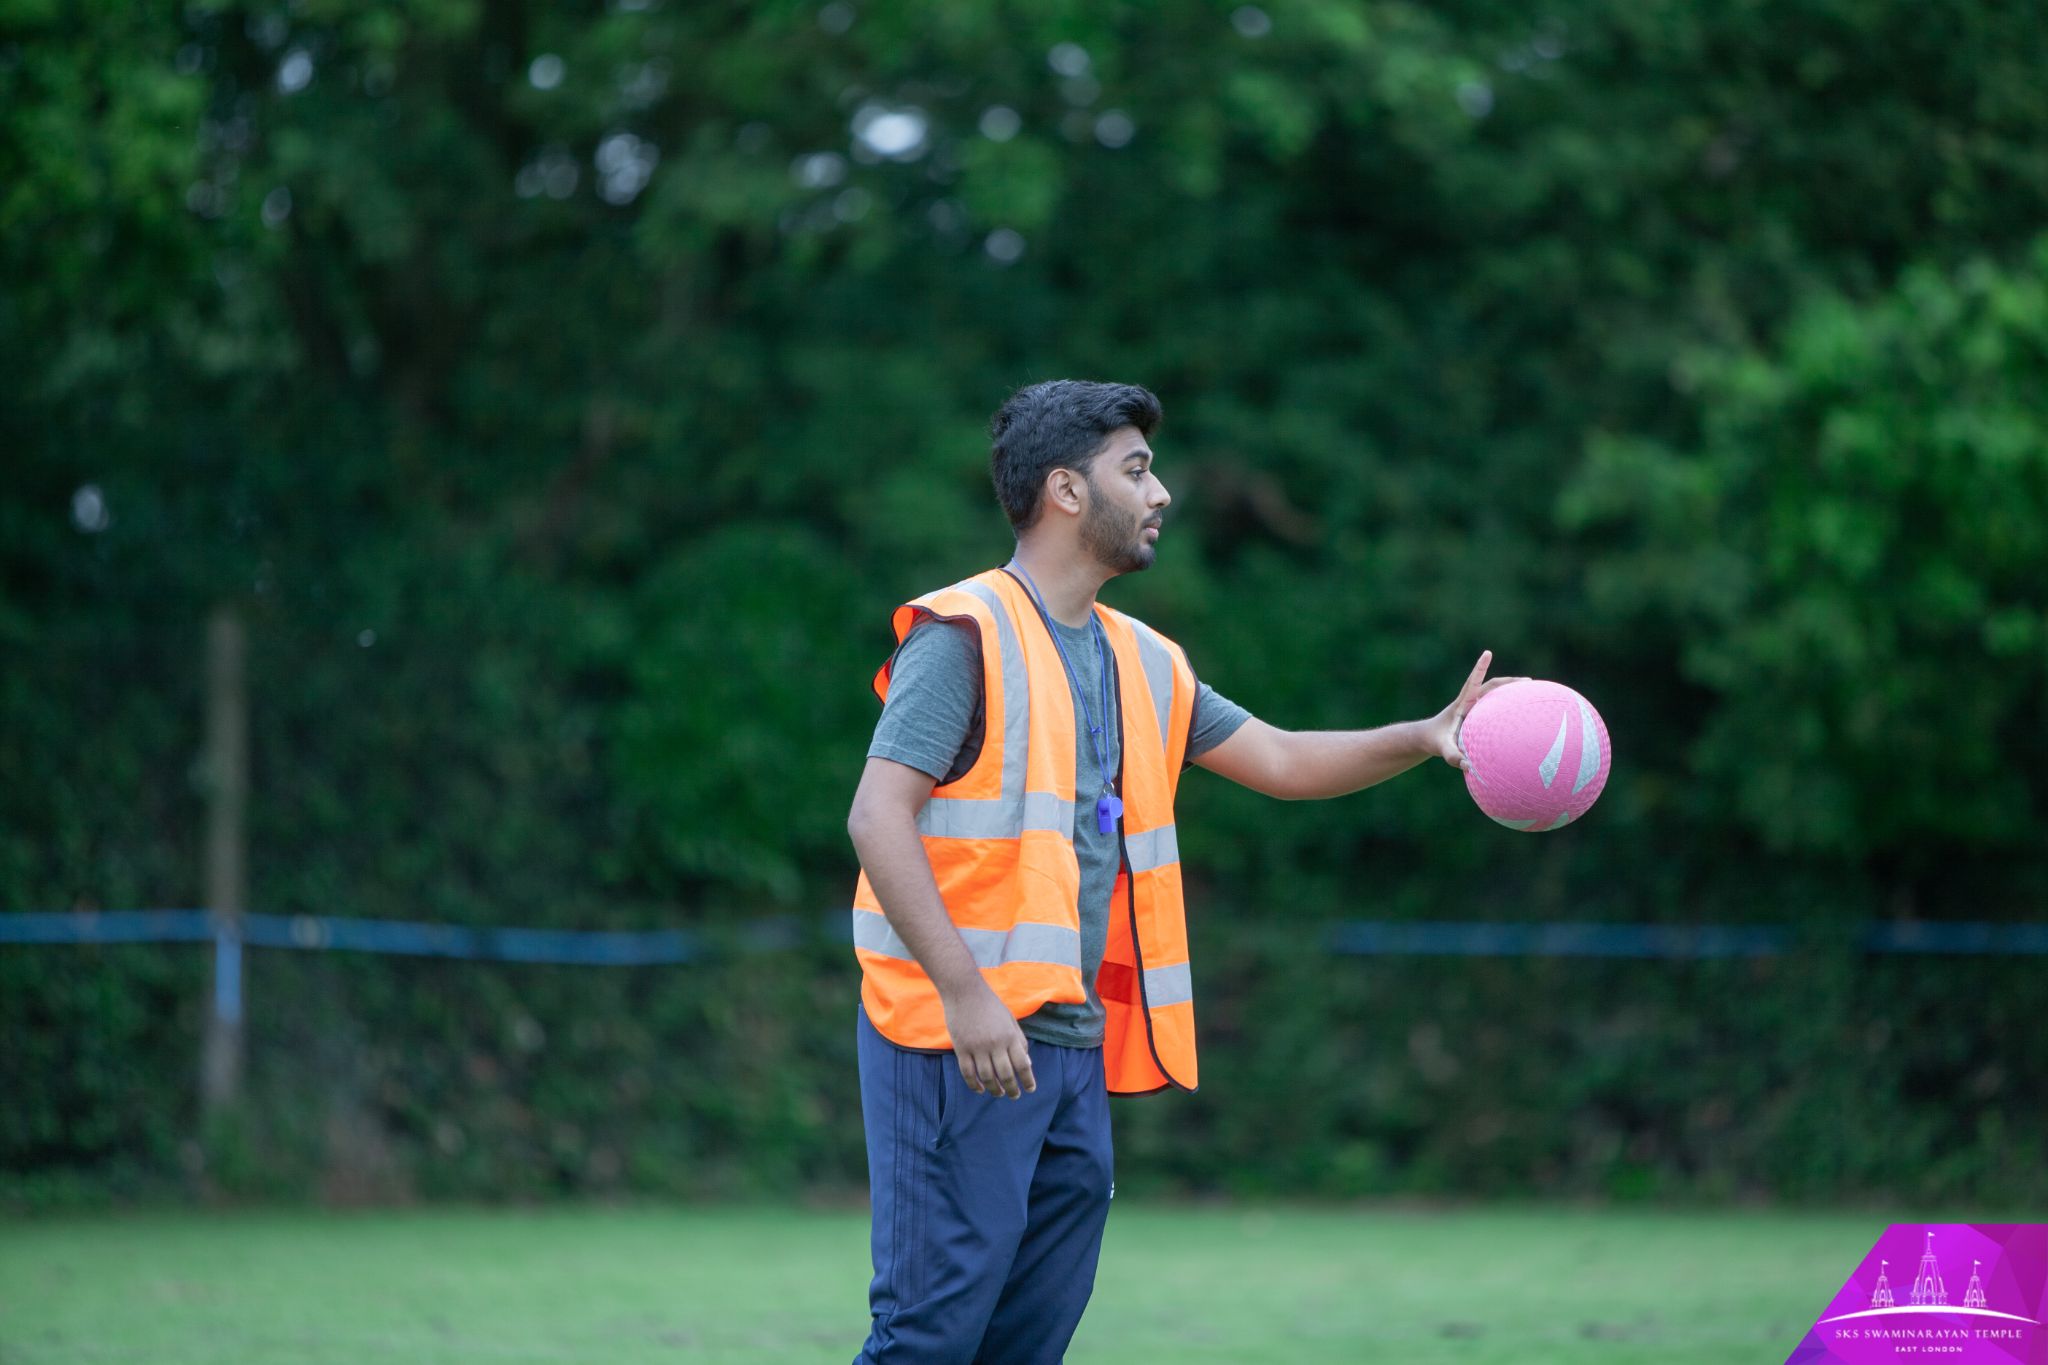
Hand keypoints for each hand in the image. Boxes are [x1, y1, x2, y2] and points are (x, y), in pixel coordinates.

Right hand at [941, 984, 1035, 1098]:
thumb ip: (1019, 1041)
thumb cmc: (990, 1004)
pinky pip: (968, 1073)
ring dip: (994, 1089)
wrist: (964, 990)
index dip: (1027, 1080)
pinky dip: (974, 1085)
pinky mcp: (961, 1048)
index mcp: (1010, 1036)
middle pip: (1006, 1075)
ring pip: (987, 1077)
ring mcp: (977, 1047)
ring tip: (998, 1093)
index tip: (1030, 1089)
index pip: (1022, 1064)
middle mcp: (995, 1044)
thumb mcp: (1010, 1020)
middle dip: (1012, 1089)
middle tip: (1014, 1096)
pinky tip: (980, 1090)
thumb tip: (1027, 1064)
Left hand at [1431, 651, 1528, 768]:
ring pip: (1496, 695)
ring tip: (1533, 695)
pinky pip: (1497, 709)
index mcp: (1462, 704)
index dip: (1479, 667)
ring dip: (1512, 692)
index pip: (1473, 682)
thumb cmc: (1435, 741)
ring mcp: (1475, 707)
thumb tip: (1469, 767)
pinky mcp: (1479, 715)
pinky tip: (1523, 717)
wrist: (1428, 738)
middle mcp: (1470, 702)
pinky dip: (1509, 709)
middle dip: (1509, 682)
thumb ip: (1453, 757)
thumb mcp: (1442, 749)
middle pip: (1492, 686)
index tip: (1487, 653)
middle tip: (1529, 682)